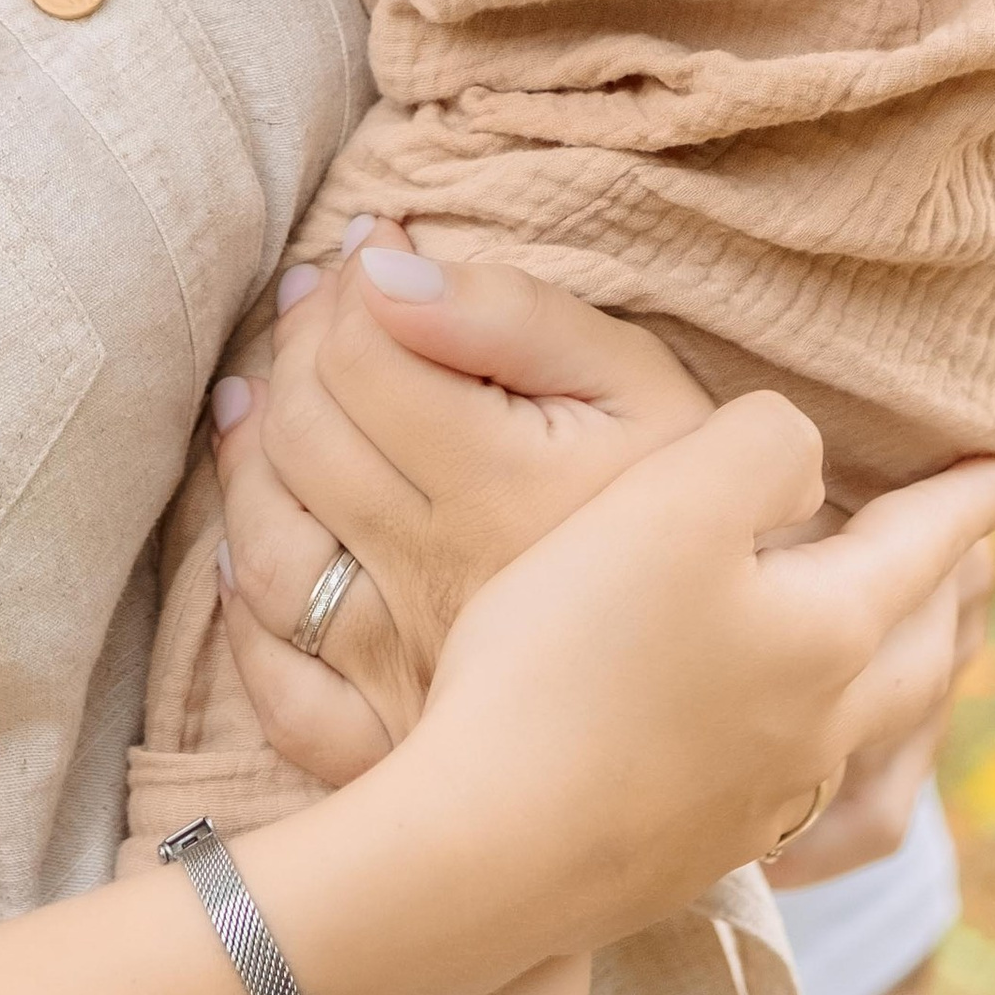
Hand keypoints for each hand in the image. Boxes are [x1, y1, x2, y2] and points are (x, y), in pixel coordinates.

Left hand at [212, 235, 715, 782]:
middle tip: (312, 304)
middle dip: (293, 349)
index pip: (360, 354)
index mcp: (500, 486)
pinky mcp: (390, 744)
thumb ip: (510, 313)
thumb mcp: (640, 387)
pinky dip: (247, 609)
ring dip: (246, 463)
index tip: (363, 249)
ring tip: (258, 401)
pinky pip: (280, 684)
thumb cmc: (707, 516)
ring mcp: (405, 670)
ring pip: (268, 547)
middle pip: (303, 436)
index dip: (345, 284)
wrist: (748, 686)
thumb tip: (382, 264)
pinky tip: (249, 549)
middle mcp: (438, 577)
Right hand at [390, 405, 994, 961]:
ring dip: (911, 669)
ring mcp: (762, 798)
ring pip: (879, 728)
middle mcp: (819, 727)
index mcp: (829, 635)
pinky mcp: (700, 843)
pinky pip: (819, 792)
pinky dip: (844, 744)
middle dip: (954, 589)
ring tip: (909, 640)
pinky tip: (801, 743)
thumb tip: (806, 457)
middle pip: (922, 649)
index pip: (922, 548)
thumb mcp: (673, 499)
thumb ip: (764, 445)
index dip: (966, 498)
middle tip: (973, 549)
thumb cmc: (577, 654)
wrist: (488, 843)